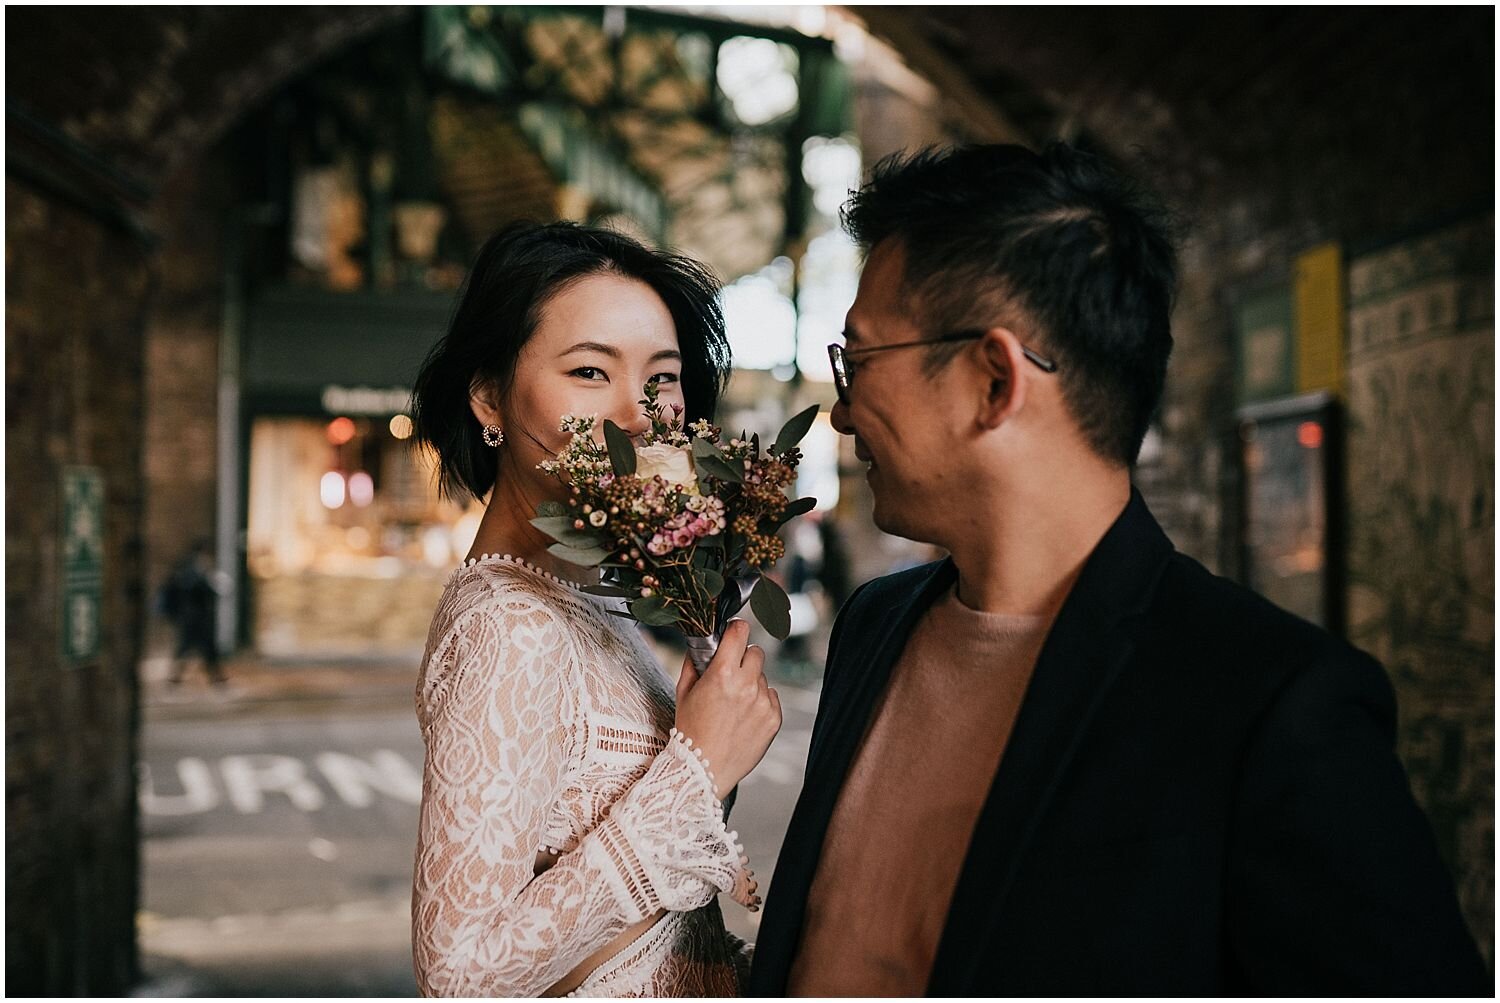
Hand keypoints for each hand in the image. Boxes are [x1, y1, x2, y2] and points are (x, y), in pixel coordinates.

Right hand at [672, 619, 781, 796]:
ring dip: (751, 683)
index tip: (733, 634)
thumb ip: (694, 662)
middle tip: (731, 674)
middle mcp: (747, 685)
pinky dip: (760, 702)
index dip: (735, 630)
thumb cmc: (690, 731)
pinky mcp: (774, 718)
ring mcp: (763, 703)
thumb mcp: (683, 692)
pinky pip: (771, 697)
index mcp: (722, 674)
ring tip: (733, 705)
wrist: (703, 770)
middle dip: (744, 658)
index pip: (740, 631)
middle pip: (756, 652)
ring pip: (763, 677)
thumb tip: (702, 643)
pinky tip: (743, 718)